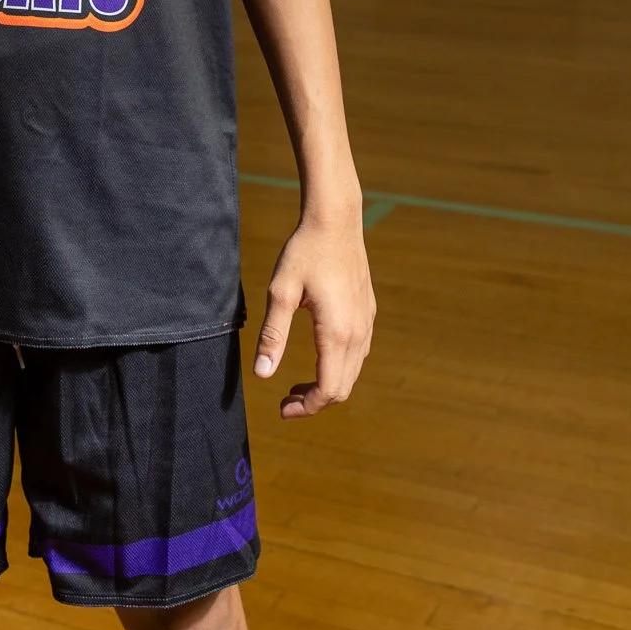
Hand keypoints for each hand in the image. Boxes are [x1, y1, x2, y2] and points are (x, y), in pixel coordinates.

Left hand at [253, 207, 374, 417]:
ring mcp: (367, 323)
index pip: (328, 390)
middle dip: (314, 402)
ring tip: (297, 385)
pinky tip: (319, 357)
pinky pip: (359, 354)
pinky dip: (339, 368)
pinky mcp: (368, 313)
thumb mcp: (280, 292)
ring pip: (352, 373)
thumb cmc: (304, 252)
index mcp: (336, 333)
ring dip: (327, 386)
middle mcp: (357, 333)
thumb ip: (273, 336)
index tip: (282, 409)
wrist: (335, 220)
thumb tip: (262, 375)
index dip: (306, 408)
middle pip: (342, 388)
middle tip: (285, 401)